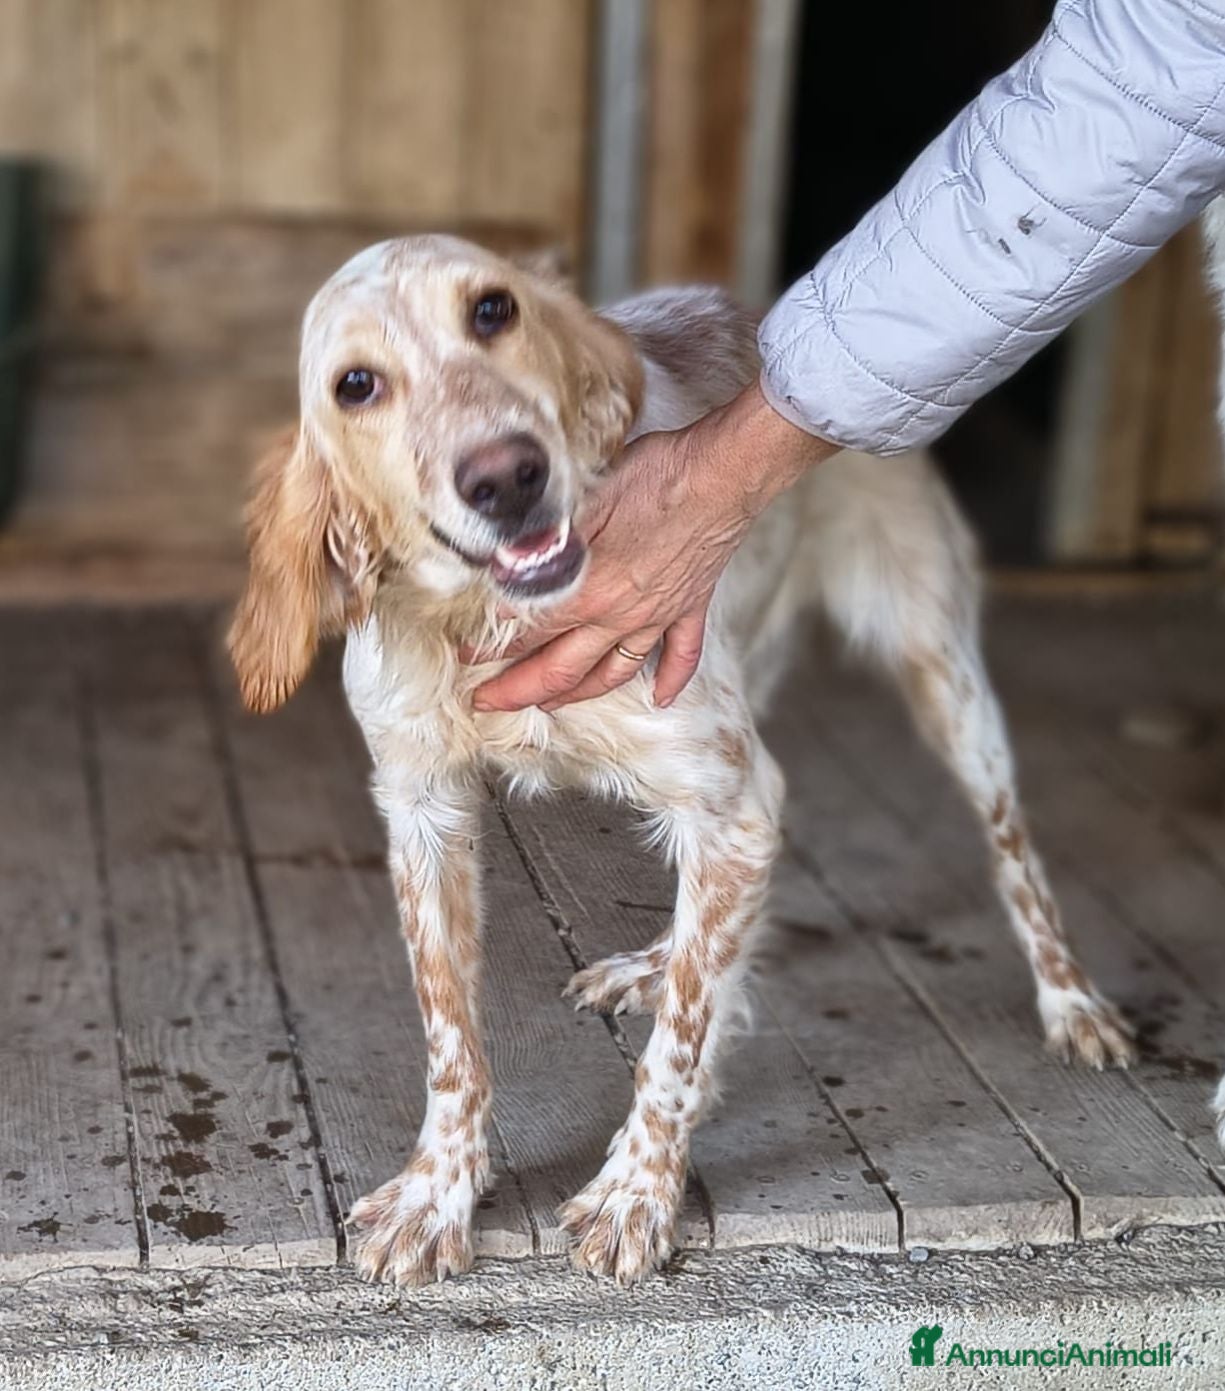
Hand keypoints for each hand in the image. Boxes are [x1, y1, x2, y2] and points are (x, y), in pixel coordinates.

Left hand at [470, 381, 834, 712]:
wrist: (723, 473)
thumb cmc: (653, 476)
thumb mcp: (582, 501)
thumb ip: (543, 543)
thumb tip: (503, 566)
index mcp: (590, 591)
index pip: (528, 631)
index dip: (490, 648)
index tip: (464, 658)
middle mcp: (621, 616)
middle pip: (562, 669)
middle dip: (518, 691)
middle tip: (486, 703)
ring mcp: (659, 616)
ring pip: (613, 673)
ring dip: (578, 695)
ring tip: (551, 706)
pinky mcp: (691, 607)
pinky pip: (682, 655)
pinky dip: (670, 680)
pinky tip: (660, 698)